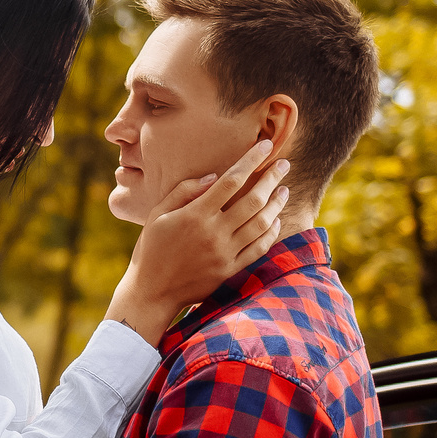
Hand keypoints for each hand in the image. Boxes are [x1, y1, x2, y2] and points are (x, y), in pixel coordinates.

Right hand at [102, 140, 289, 343]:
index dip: (251, 160)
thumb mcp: (158, 213)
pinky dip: (272, 233)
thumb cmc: (152, 248)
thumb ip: (184, 190)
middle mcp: (214, 233)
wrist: (152, 291)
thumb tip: (215, 176)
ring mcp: (225, 253)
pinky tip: (276, 221)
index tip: (265, 146)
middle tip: (284, 165)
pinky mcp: (231, 270)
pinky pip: (259, 248)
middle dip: (272, 178)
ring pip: (261, 224)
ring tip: (284, 190)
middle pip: (253, 200)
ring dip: (276, 204)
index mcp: (195, 215)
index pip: (231, 180)